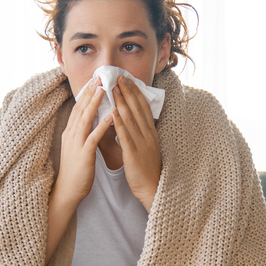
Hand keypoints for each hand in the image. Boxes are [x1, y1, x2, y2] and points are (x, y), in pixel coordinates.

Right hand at [54, 76, 111, 206]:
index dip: (86, 93)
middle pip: (80, 109)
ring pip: (85, 119)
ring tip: (103, 90)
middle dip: (90, 92)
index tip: (94, 80)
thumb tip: (91, 119)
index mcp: (70, 132)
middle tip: (99, 77)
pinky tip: (109, 117)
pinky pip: (93, 137)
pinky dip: (101, 126)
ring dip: (94, 104)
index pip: (78, 108)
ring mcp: (76, 144)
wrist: (68, 190)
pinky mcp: (83, 155)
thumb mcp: (77, 147)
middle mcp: (71, 135)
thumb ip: (82, 132)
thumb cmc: (76, 170)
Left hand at [112, 75, 161, 210]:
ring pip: (131, 119)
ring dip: (121, 102)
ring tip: (113, 88)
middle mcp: (147, 134)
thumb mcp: (146, 147)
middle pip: (137, 109)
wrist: (152, 188)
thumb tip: (130, 120)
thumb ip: (139, 133)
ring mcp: (142, 143)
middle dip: (128, 91)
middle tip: (119, 77)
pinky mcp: (134, 153)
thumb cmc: (147, 169)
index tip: (128, 80)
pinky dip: (119, 123)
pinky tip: (113, 112)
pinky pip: (125, 135)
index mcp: (151, 132)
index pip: (143, 108)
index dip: (135, 92)